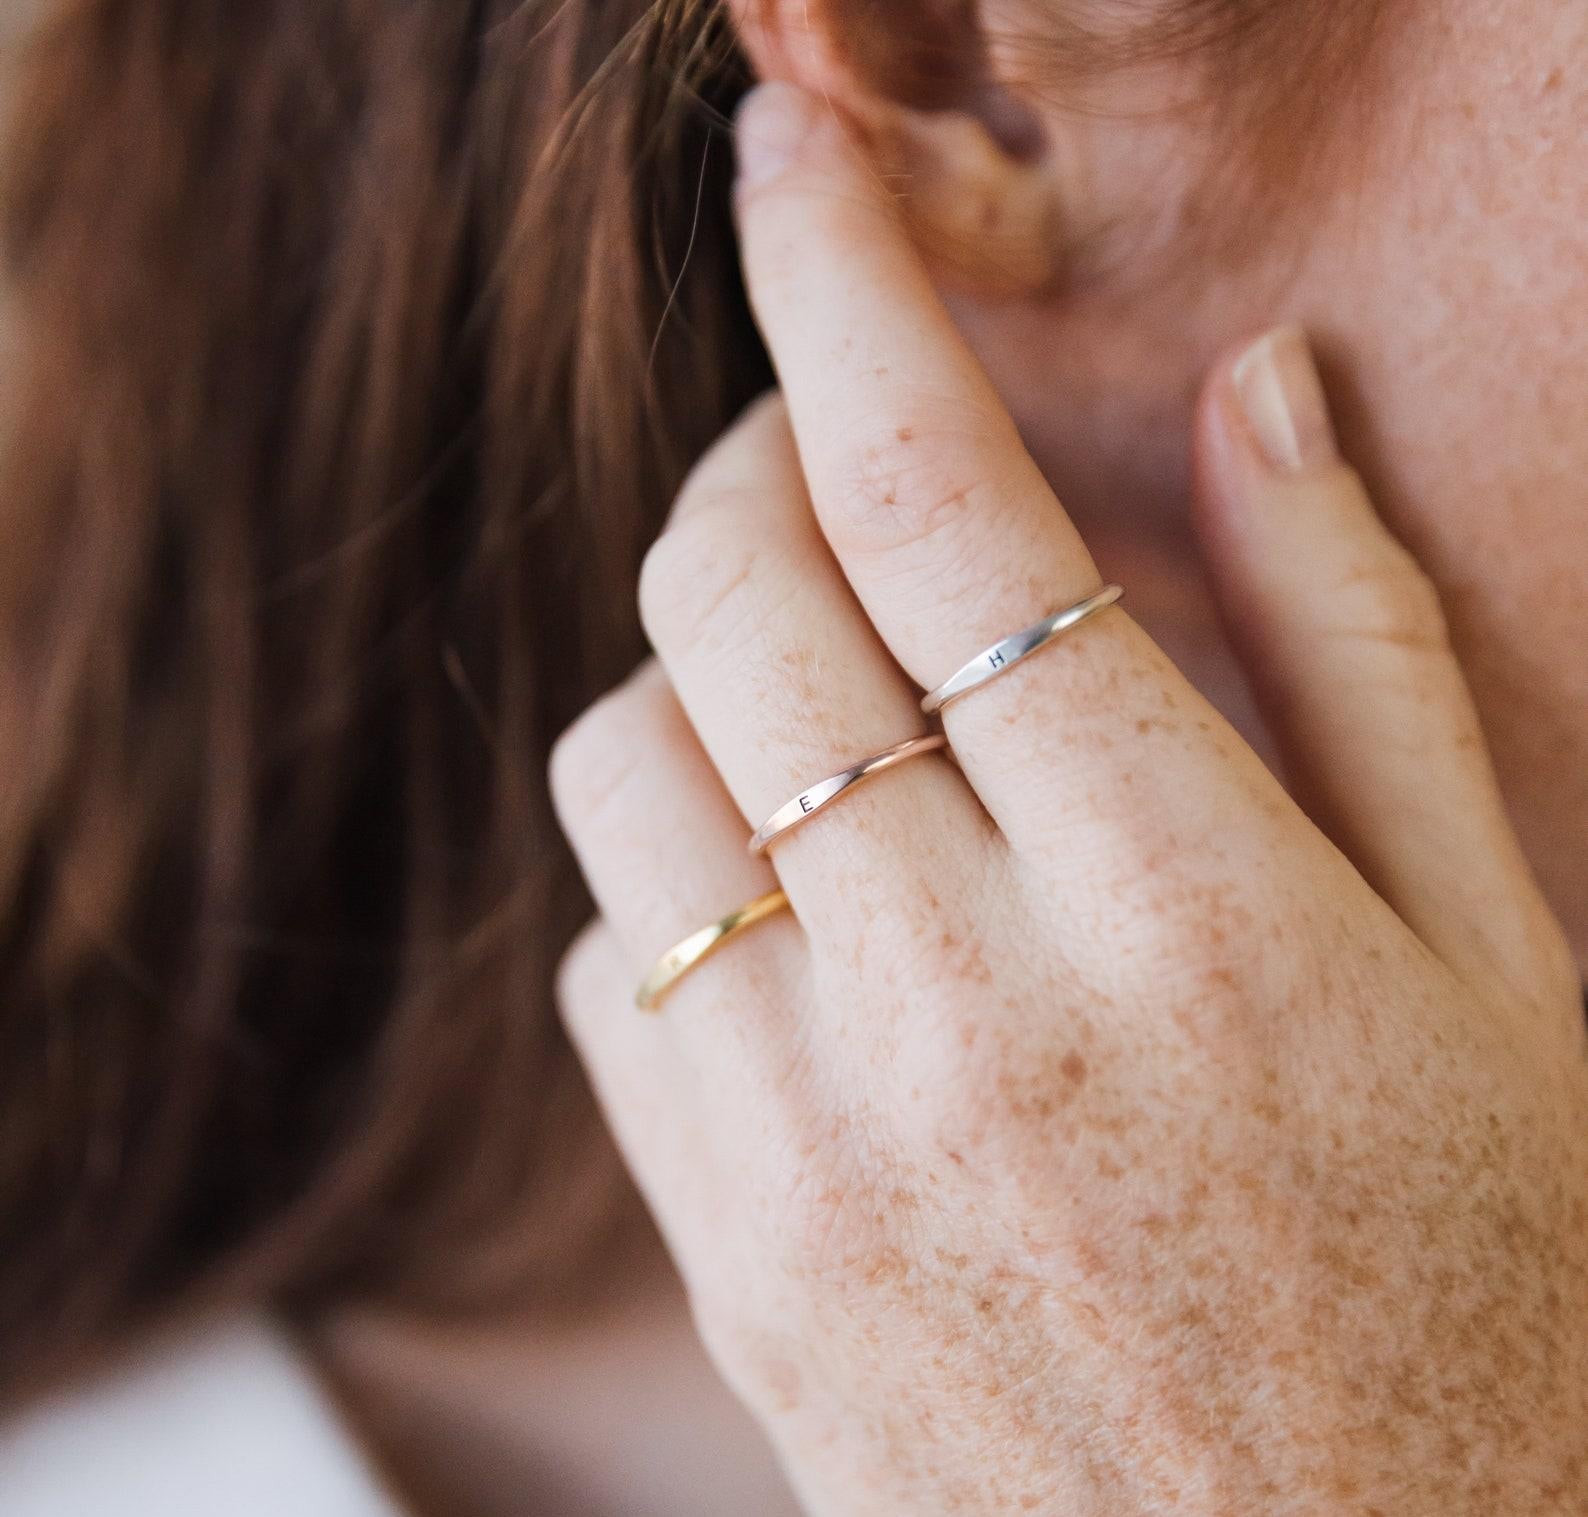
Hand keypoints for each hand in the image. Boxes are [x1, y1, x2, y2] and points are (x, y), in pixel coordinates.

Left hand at [550, 83, 1587, 1514]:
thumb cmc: (1480, 1300)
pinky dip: (670, 867)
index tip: (796, 174)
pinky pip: (611, 964)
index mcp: (1190, 911)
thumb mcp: (1496, 963)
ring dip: (695, 666)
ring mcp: (813, 1146)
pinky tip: (788, 895)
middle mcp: (964, 1012)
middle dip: (751, 463)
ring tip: (817, 690)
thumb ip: (1360, 655)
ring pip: (626, 767)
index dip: (850, 296)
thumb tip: (1263, 398)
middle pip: (735, 600)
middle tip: (823, 455)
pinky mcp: (733, 1250)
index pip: (949, 511)